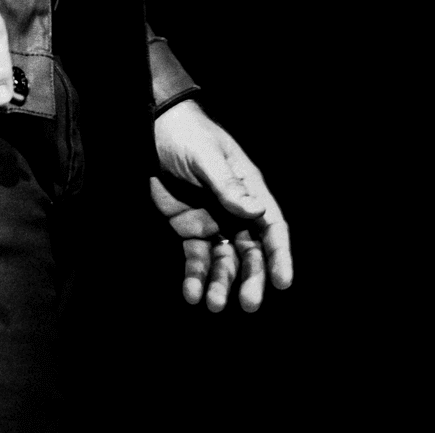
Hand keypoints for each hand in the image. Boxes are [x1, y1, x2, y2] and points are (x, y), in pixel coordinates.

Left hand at [150, 100, 292, 312]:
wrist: (152, 130)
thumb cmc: (187, 135)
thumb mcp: (206, 156)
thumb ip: (228, 185)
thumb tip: (257, 211)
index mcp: (248, 190)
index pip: (271, 227)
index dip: (279, 255)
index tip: (283, 282)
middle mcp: (235, 212)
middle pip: (251, 252)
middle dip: (251, 279)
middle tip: (248, 304)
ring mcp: (214, 222)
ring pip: (224, 262)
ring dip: (221, 284)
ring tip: (212, 304)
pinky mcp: (190, 230)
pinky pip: (197, 259)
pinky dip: (195, 277)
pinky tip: (191, 293)